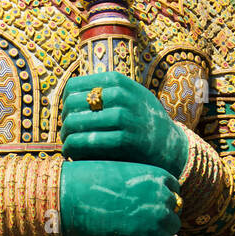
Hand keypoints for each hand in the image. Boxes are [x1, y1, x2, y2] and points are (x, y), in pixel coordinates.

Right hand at [59, 160, 181, 235]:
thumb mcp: (120, 172)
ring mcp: (159, 213)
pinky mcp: (151, 234)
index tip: (148, 207)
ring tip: (138, 235)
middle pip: (175, 209)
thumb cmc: (89, 180)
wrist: (72, 195)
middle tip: (143, 224)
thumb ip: (138, 183)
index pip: (173, 189)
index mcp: (156, 173)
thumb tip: (141, 197)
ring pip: (172, 227)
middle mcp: (163, 192)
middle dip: (162, 217)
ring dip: (159, 232)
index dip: (161, 200)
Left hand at [61, 71, 188, 179]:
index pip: (74, 86)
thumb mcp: (130, 95)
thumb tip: (68, 95)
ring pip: (75, 122)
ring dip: (66, 137)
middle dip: (64, 121)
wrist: (170, 144)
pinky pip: (86, 141)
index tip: (69, 115)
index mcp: (118, 81)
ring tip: (68, 145)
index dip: (65, 103)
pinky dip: (73, 148)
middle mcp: (120, 95)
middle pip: (72, 104)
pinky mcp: (124, 139)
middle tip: (66, 133)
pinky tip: (73, 154)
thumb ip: (106, 91)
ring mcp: (124, 117)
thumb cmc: (143, 120)